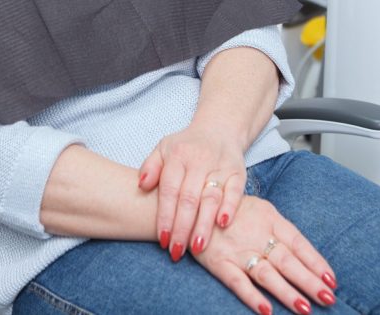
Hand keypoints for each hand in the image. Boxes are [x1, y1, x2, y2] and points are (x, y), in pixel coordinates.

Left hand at [138, 123, 246, 260]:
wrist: (219, 129)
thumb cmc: (187, 146)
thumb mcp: (163, 148)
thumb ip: (150, 166)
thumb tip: (141, 185)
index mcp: (177, 156)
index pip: (169, 190)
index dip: (165, 216)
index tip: (163, 239)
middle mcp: (199, 161)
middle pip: (189, 198)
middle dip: (182, 227)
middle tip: (177, 251)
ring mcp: (220, 166)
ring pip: (211, 198)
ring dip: (204, 224)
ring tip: (197, 247)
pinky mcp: (238, 172)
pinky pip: (235, 191)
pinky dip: (230, 208)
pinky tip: (223, 224)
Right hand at [194, 195, 337, 314]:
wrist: (193, 205)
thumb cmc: (232, 209)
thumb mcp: (261, 209)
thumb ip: (280, 230)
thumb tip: (306, 254)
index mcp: (270, 218)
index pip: (298, 242)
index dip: (316, 261)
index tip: (332, 279)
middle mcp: (256, 235)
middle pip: (287, 260)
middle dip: (309, 280)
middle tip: (328, 298)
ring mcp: (237, 250)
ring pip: (266, 274)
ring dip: (286, 292)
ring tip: (305, 308)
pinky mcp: (218, 262)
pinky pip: (237, 282)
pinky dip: (251, 296)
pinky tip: (267, 310)